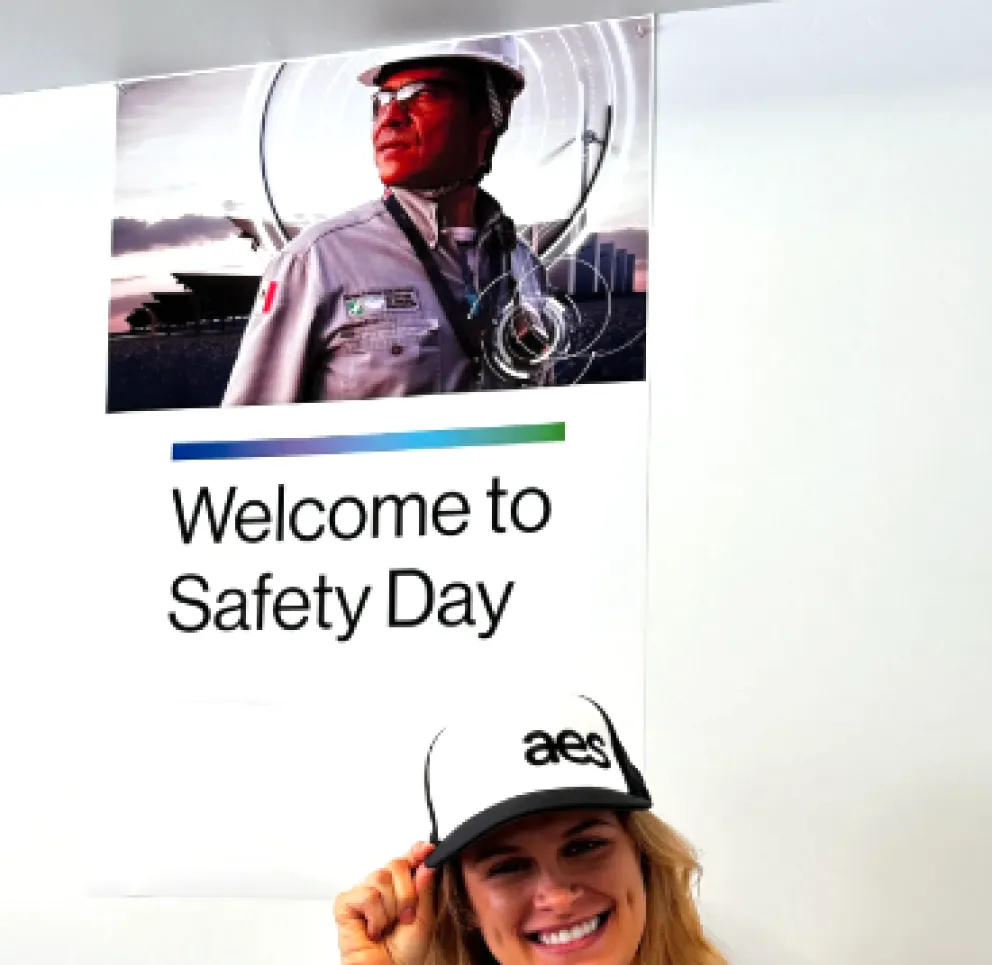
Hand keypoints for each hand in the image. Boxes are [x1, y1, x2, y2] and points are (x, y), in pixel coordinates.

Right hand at [334, 842, 437, 964]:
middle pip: (396, 864)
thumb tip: (426, 865)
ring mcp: (363, 891)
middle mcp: (381, 885)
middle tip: (404, 916)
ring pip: (381, 878)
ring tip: (387, 924)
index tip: (427, 850)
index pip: (408, 858)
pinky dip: (375, 915)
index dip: (416, 851)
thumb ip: (425, 889)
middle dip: (406, 893)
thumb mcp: (424, 918)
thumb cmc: (404, 951)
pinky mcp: (345, 902)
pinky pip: (366, 895)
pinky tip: (373, 927)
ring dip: (390, 908)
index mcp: (401, 885)